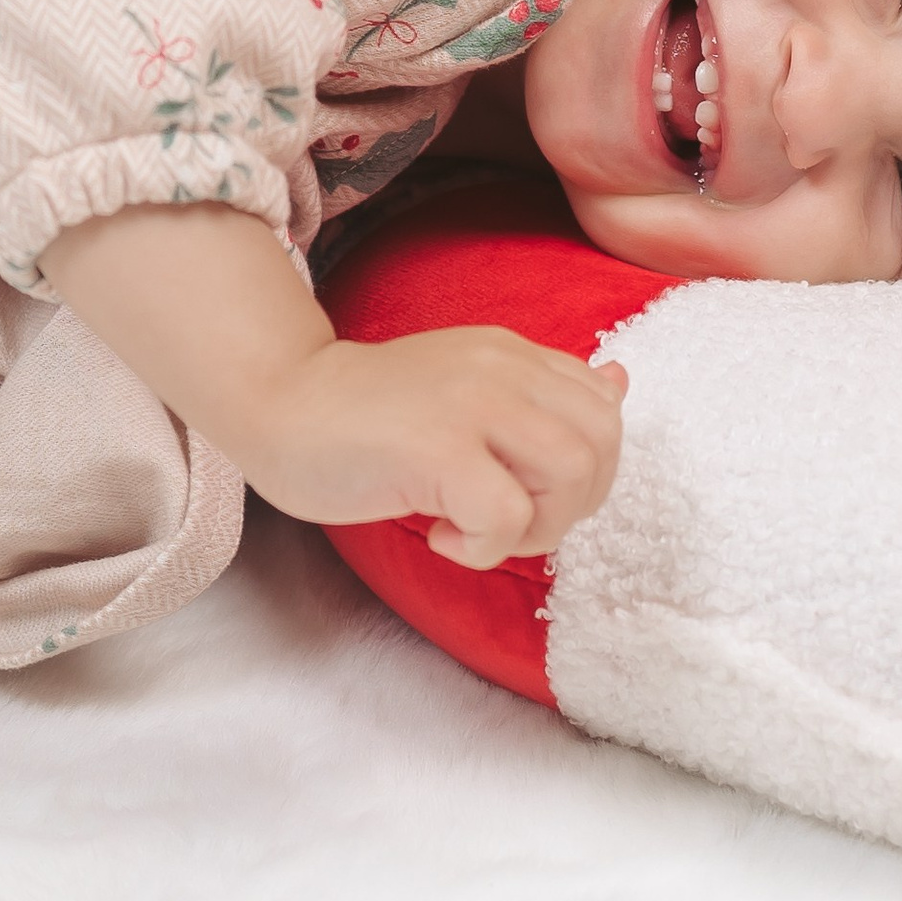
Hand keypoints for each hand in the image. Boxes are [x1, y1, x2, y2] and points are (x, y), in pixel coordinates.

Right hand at [247, 329, 629, 565]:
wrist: (282, 403)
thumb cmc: (369, 414)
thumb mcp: (468, 387)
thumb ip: (538, 392)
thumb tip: (619, 382)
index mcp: (513, 353)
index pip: (605, 408)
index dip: (583, 470)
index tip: (524, 490)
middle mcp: (503, 367)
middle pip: (603, 443)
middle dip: (571, 504)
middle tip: (508, 521)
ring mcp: (473, 404)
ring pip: (572, 475)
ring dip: (533, 527)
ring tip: (474, 529)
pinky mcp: (438, 449)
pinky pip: (506, 516)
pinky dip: (482, 547)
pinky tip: (438, 534)